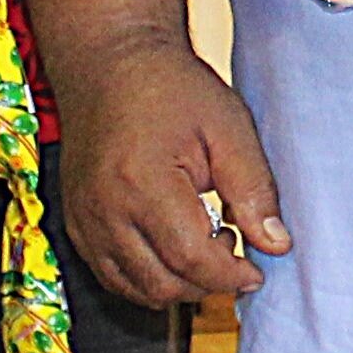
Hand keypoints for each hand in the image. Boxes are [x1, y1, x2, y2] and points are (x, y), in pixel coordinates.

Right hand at [43, 30, 288, 307]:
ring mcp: (85, 219)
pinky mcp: (77, 223)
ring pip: (136, 289)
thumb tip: (276, 244)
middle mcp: (104, 209)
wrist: (110, 63)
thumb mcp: (228, 127)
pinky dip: (148, 278)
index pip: (191, 260)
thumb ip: (253, 189)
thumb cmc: (169, 87)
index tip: (256, 271)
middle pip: (163, 285)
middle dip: (208, 282)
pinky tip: (173, 249)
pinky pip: (112, 276)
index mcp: (143, 182)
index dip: (231, 276)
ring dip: (179, 285)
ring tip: (203, 243)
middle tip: (232, 248)